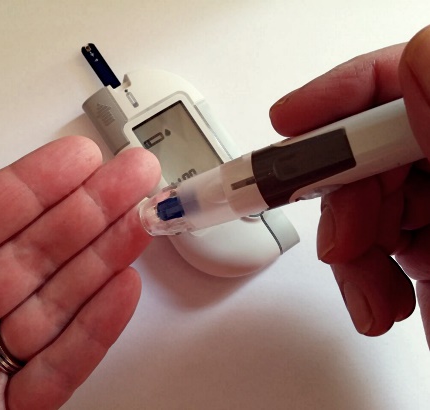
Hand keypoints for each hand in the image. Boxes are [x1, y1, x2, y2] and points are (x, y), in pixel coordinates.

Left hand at [0, 136, 159, 408]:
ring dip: (102, 258)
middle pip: (22, 259)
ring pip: (50, 306)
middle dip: (83, 211)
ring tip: (140, 222)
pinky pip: (57, 368)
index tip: (74, 159)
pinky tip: (123, 288)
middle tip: (129, 176)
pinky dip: (94, 329)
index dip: (24, 188)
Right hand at [269, 26, 429, 342]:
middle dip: (346, 194)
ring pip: (371, 201)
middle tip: (340, 241)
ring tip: (371, 296)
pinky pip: (381, 246)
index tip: (295, 123)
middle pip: (381, 147)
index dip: (347, 93)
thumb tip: (421, 59)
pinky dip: (365, 275)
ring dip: (351, 248)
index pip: (411, 76)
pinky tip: (382, 304)